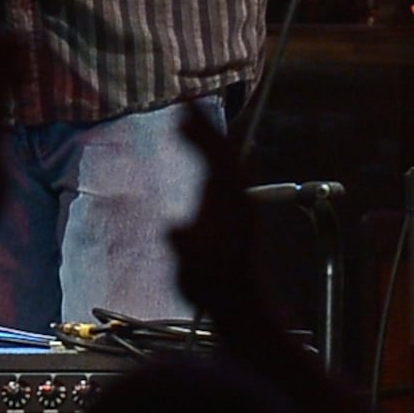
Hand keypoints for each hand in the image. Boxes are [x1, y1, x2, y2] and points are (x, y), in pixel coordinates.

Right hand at [163, 99, 268, 337]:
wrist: (239, 306)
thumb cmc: (213, 287)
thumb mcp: (194, 270)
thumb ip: (184, 247)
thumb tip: (174, 229)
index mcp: (228, 203)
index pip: (216, 157)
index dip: (201, 132)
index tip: (183, 109)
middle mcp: (237, 199)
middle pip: (223, 153)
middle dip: (205, 128)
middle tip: (184, 106)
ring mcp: (237, 206)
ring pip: (225, 163)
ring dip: (209, 141)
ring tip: (189, 124)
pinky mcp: (234, 215)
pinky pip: (222, 174)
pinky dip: (211, 158)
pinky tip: (203, 158)